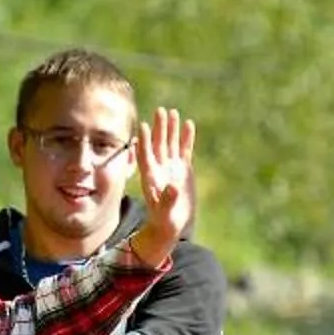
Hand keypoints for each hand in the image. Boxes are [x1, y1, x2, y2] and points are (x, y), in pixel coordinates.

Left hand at [126, 107, 196, 265]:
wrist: (171, 224)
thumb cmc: (164, 220)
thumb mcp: (165, 212)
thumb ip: (167, 199)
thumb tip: (173, 187)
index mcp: (151, 177)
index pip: (146, 155)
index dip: (145, 141)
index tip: (144, 125)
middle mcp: (160, 168)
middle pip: (158, 144)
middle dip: (159, 128)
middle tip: (160, 111)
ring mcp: (171, 167)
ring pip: (170, 144)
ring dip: (171, 129)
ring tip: (173, 112)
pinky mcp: (183, 169)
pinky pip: (184, 150)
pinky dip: (186, 138)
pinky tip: (189, 124)